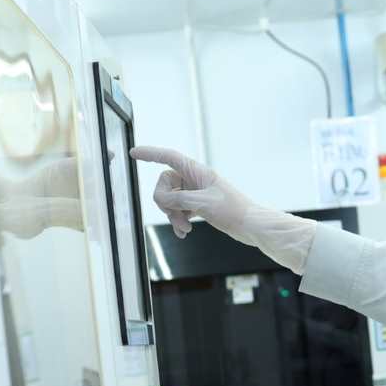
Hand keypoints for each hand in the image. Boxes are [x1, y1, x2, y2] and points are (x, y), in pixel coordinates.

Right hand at [132, 146, 319, 273]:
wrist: (252, 226)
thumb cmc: (233, 210)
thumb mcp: (202, 203)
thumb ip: (177, 199)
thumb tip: (160, 199)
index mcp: (197, 171)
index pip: (168, 157)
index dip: (150, 154)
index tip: (134, 153)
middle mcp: (195, 179)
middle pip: (165, 184)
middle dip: (166, 202)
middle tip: (177, 216)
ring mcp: (196, 193)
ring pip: (171, 200)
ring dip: (173, 215)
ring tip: (184, 228)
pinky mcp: (199, 206)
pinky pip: (179, 210)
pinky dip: (179, 221)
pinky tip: (184, 232)